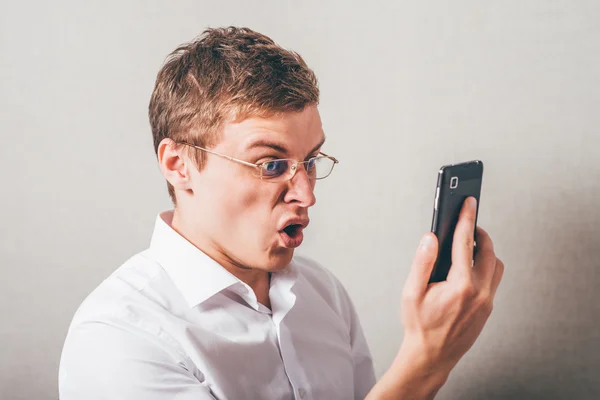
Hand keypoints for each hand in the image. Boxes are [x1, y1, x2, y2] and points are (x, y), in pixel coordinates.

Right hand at [401, 196, 503, 373]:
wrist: (431, 356)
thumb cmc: (419, 325)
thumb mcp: (411, 293)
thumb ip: (422, 262)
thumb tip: (430, 237)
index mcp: (460, 285)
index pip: (465, 243)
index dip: (466, 218)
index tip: (469, 202)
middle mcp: (479, 293)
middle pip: (488, 251)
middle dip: (479, 233)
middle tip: (467, 223)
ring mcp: (487, 302)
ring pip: (496, 266)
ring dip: (485, 251)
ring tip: (469, 244)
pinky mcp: (488, 309)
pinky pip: (494, 280)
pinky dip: (486, 267)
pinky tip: (470, 267)